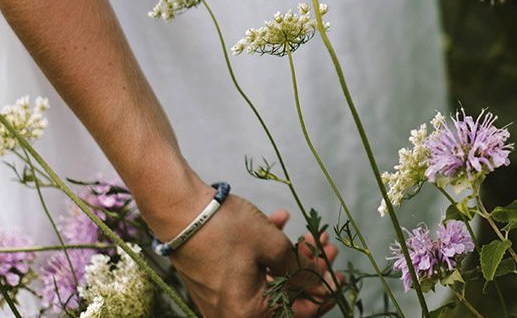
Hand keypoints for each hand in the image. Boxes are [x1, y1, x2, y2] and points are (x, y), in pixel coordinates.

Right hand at [162, 190, 340, 317]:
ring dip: (288, 256)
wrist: (179, 209)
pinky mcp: (215, 282)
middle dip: (306, 267)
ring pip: (268, 279)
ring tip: (306, 232)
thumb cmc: (223, 228)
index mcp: (248, 314)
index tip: (337, 273)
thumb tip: (316, 283)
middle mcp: (233, 314)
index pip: (298, 312)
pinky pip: (249, 271)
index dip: (321, 291)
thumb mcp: (272, 245)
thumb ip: (298, 269)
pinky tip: (278, 222)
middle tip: (323, 246)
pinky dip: (265, 251)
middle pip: (283, 295)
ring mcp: (222, 299)